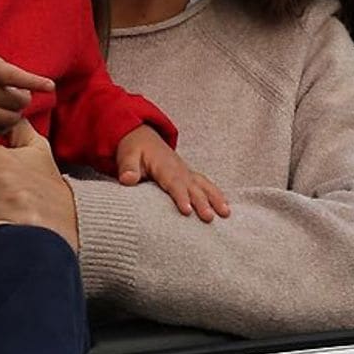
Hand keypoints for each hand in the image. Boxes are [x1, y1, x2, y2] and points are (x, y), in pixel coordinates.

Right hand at [0, 47, 53, 136]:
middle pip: (20, 101)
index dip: (34, 80)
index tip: (51, 85)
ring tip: (7, 102)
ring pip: (13, 118)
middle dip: (23, 97)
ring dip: (16, 111)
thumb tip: (27, 88)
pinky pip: (0, 129)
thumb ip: (1, 68)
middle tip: (17, 92)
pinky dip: (4, 122)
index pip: (14, 76)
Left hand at [114, 126, 229, 222]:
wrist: (143, 136)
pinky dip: (217, 195)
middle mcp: (178, 169)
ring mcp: (186, 172)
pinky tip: (226, 208)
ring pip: (203, 185)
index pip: (173, 182)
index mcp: (163, 165)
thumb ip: (128, 168)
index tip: (187, 210)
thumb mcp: (127, 156)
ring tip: (226, 213)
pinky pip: (206, 185)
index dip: (180, 196)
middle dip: (201, 202)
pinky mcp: (190, 176)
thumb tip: (127, 180)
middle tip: (209, 217)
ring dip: (215, 198)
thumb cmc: (134, 149)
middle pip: (191, 186)